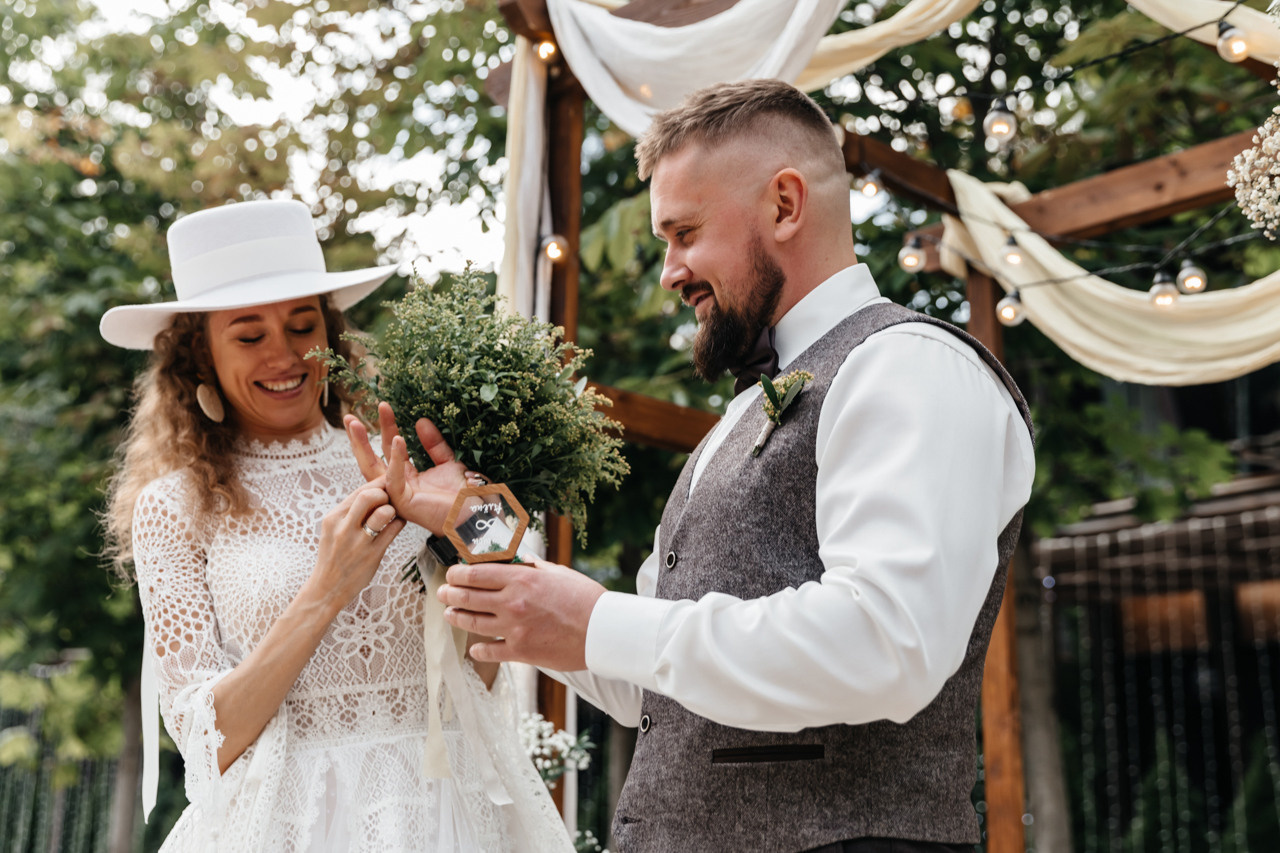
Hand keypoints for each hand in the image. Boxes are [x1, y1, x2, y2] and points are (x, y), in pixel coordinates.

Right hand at [308, 481, 406, 612]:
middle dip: (384, 492)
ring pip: (384, 512)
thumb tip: (372, 491)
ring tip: (392, 513)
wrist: (327, 589)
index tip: (386, 483)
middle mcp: (343, 528)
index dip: (376, 484)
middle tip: (389, 499)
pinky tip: (397, 524)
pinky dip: (399, 523)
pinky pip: (393, 531)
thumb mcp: (332, 530)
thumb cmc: (334, 556)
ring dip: (393, 509)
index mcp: (332, 518)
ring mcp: (358, 543)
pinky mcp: (372, 555)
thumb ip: (349, 512)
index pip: (357, 491)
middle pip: (369, 495)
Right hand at [344, 402, 469, 534]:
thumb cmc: (463, 493)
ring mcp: (397, 497)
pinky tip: (397, 439)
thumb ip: (433, 444)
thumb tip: (420, 421)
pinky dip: (395, 459)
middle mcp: (398, 488)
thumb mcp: (447, 461)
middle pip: (371, 460)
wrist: (476, 510)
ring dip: (362, 446)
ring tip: (355, 424)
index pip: (389, 451)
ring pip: (372, 470)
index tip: (383, 406)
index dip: (385, 428)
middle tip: (349, 417)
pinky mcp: (403, 503)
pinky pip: (394, 479)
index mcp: (406, 479)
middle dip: (358, 439)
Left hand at [437, 559, 605, 670]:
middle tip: (443, 594)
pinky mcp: (520, 652)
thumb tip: (519, 559)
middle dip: (450, 594)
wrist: (603, 631)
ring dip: (457, 618)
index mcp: (521, 579)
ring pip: (472, 623)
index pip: (476, 574)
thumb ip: (533, 567)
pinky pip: (489, 651)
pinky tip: (475, 646)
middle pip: (468, 597)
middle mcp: (512, 603)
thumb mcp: (558, 573)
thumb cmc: (586, 599)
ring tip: (450, 615)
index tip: (452, 574)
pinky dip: (478, 649)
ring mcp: (514, 629)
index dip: (458, 574)